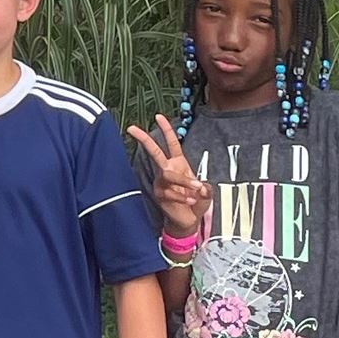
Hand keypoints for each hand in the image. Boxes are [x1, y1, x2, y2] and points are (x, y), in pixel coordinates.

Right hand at [127, 114, 212, 240]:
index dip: (166, 130)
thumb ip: (205, 188)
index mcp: (178, 164)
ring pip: (169, 175)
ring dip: (184, 181)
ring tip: (197, 189)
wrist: (187, 220)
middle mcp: (167, 170)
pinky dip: (184, 197)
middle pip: (155, 152)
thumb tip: (201, 187)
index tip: (159, 116)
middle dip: (144, 139)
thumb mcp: (206, 192)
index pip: (171, 144)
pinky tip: (190, 201)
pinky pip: (170, 192)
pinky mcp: (159, 194)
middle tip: (132, 128)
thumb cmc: (195, 202)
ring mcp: (161, 182)